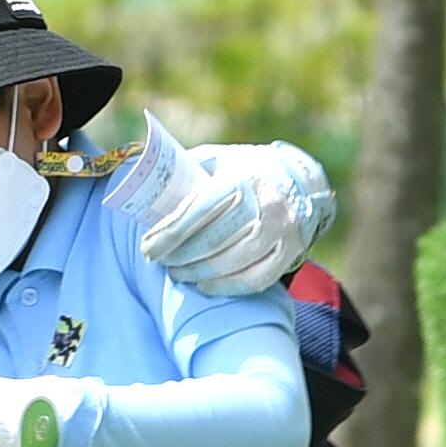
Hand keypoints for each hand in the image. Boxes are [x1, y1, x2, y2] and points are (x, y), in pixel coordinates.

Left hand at [137, 138, 333, 295]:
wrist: (301, 179)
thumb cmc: (246, 170)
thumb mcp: (217, 159)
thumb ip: (186, 174)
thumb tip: (144, 193)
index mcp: (241, 178)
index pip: (196, 213)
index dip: (168, 235)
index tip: (147, 249)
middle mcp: (265, 204)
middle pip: (211, 243)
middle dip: (179, 257)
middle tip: (161, 262)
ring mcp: (282, 231)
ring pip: (231, 265)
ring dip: (198, 274)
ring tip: (179, 274)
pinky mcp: (291, 252)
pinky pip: (255, 280)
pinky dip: (226, 287)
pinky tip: (206, 286)